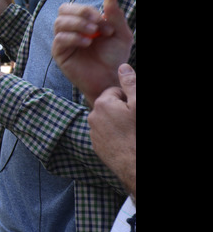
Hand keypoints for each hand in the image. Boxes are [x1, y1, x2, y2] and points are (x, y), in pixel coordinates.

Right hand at [52, 0, 132, 107]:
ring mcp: (63, 41)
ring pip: (59, 23)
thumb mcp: (120, 33)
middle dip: (81, 13)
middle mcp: (69, 29)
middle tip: (96, 24)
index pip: (77, 6)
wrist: (111, 78)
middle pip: (63, 9)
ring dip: (77, 24)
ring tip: (92, 34)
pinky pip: (59, 39)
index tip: (107, 24)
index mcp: (82, 22)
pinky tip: (86, 43)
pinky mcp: (59, 54)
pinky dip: (73, 38)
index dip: (90, 11)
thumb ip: (115, 15)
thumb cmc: (114, 56)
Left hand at [89, 64, 135, 198]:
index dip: (129, 99)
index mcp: (102, 103)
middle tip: (134, 121)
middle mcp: (93, 116)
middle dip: (123, 110)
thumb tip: (123, 66)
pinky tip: (127, 141)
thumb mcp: (139, 104)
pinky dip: (115, 135)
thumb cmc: (138, 133)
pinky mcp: (97, 147)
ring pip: (108, 120)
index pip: (116, 92)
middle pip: (111, 106)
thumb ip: (130, 83)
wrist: (135, 165)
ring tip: (131, 132)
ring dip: (118, 122)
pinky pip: (106, 134)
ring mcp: (94, 133)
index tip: (135, 110)